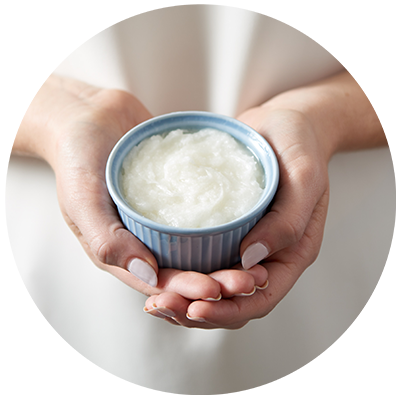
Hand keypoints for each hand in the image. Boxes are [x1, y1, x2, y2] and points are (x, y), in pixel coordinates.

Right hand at [33, 78, 246, 301]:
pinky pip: (203, 213)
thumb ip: (107, 240)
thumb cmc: (77, 156)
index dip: (188, 290)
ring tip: (259, 261)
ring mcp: (162, 218)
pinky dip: (225, 223)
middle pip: (186, 269)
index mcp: (121, 251)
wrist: (88, 115)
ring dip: (228, 259)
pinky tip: (252, 224)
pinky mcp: (178, 195)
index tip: (218, 290)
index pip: (159, 282)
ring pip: (199, 247)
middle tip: (251, 280)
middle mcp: (145, 240)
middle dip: (218, 280)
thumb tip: (148, 275)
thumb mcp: (82, 200)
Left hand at [145, 107, 329, 327]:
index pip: (261, 298)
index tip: (195, 308)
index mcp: (291, 253)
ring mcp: (243, 244)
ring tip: (153, 297)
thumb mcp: (304, 175)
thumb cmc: (299, 145)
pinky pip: (202, 259)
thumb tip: (250, 259)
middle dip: (197, 311)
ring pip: (214, 286)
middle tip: (160, 304)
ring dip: (184, 297)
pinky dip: (181, 270)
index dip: (229, 311)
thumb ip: (288, 220)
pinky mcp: (224, 230)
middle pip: (232, 301)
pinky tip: (155, 267)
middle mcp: (266, 255)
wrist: (281, 124)